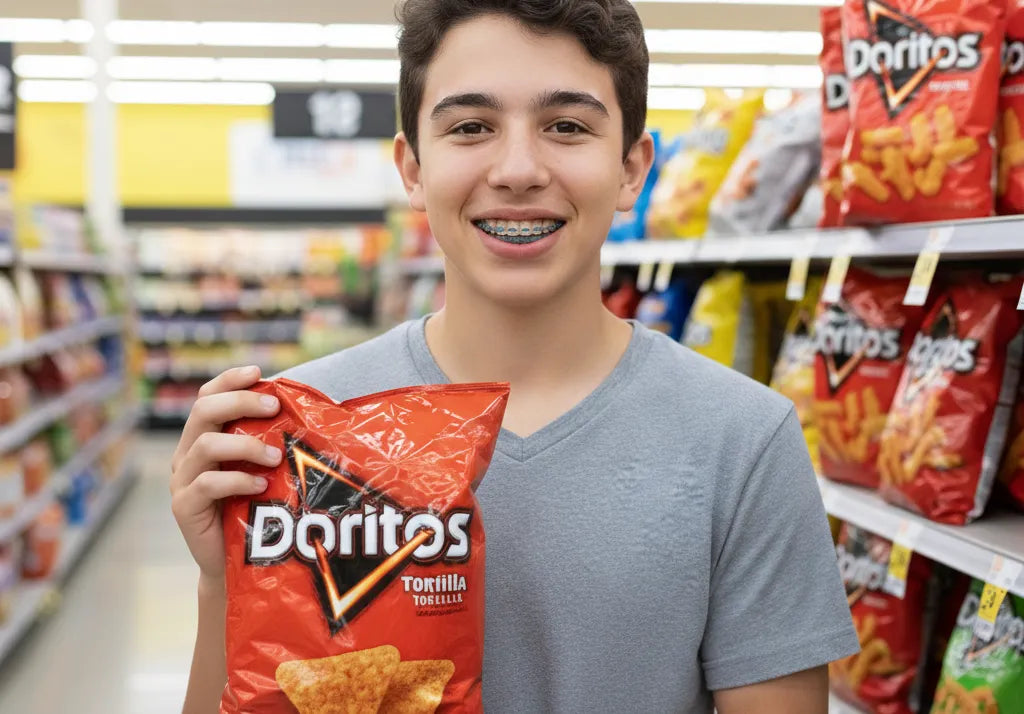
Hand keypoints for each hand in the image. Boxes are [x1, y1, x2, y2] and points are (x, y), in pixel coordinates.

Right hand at [170, 366, 282, 580]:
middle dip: (241, 402)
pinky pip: (207, 484)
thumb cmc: (254, 512)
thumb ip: (270, 443)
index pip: (207, 396)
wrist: (234, 566)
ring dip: (246, 444)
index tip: (258, 372)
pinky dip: (237, 479)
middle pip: (203, 411)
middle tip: (274, 408)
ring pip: (206, 445)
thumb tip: (308, 413)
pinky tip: (261, 485)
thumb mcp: (262, 471)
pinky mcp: (185, 507)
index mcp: (203, 438)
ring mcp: (182, 481)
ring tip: (276, 456)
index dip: (229, 380)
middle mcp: (187, 455)